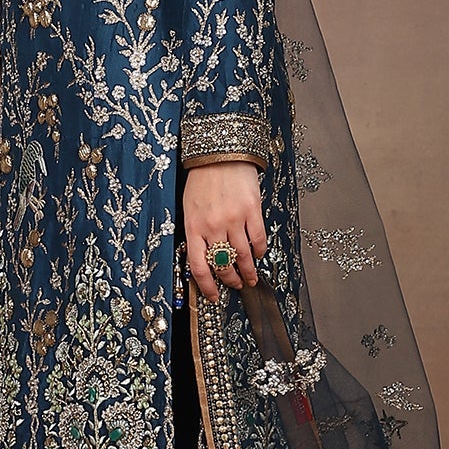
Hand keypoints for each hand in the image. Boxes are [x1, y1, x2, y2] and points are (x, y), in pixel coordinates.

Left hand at [183, 160, 265, 301]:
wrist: (220, 153)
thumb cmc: (202, 179)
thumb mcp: (190, 207)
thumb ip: (197, 231)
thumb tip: (206, 256)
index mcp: (194, 226)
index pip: (198, 266)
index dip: (206, 286)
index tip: (214, 295)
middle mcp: (213, 226)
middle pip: (223, 264)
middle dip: (230, 280)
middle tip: (235, 285)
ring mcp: (234, 219)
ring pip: (243, 256)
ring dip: (248, 271)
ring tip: (250, 278)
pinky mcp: (252, 210)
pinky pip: (257, 239)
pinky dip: (259, 251)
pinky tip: (258, 254)